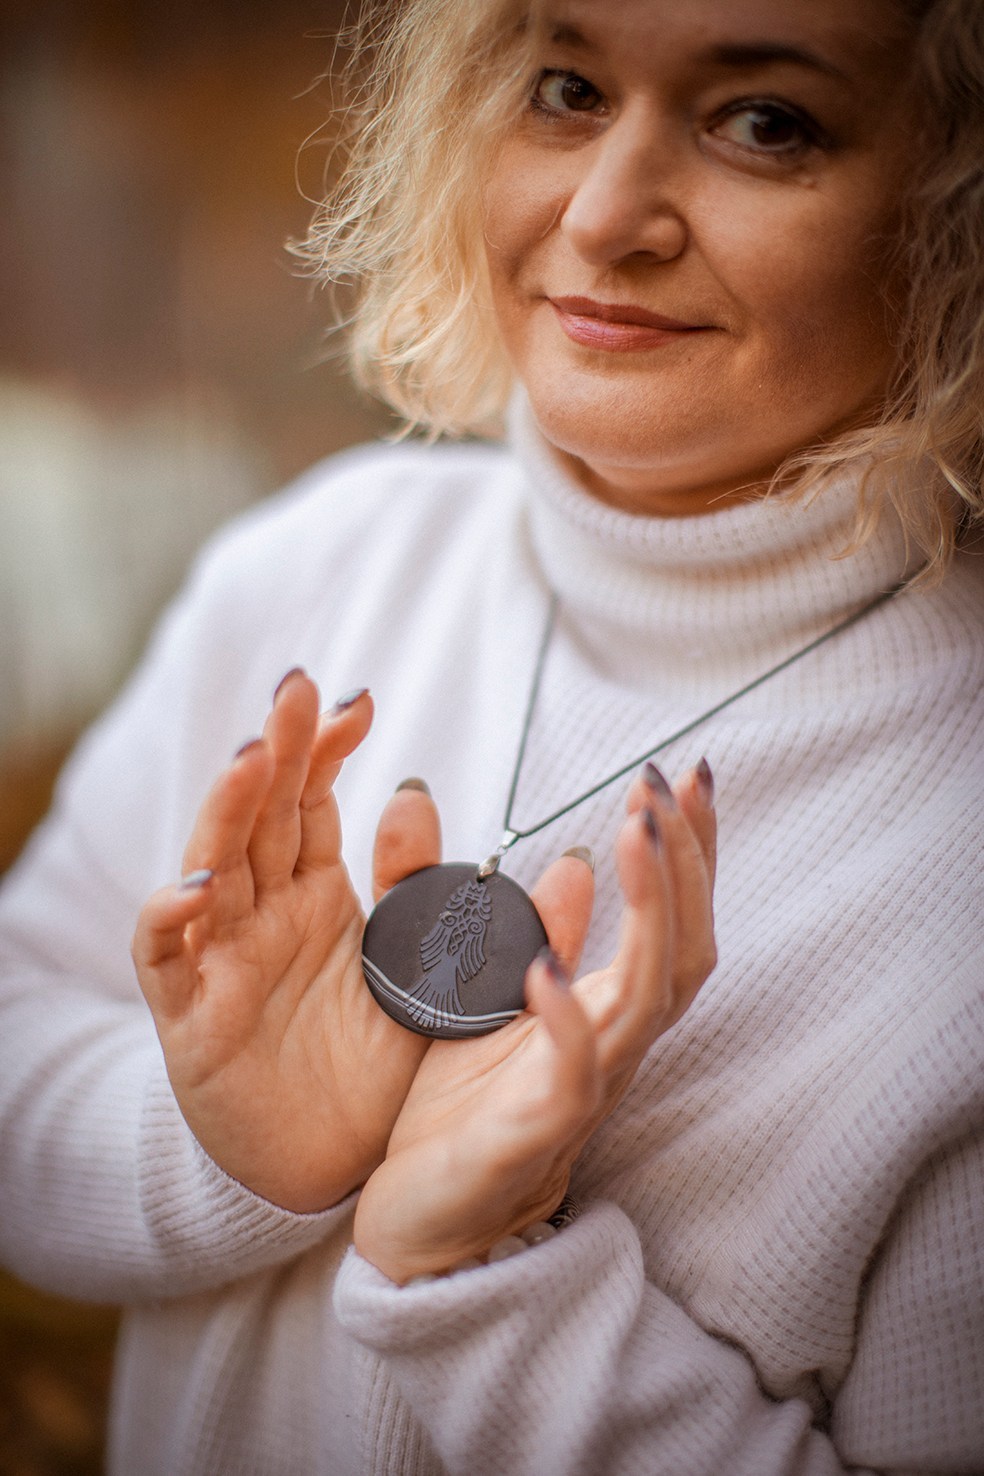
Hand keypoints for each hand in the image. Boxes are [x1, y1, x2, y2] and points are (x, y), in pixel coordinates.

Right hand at [132, 672, 441, 1212]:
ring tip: (254, 759)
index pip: (311, 802)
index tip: (359, 701)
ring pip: (212, 867)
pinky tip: (199, 887)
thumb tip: (423, 791)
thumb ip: (424, 892)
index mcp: (314, 896)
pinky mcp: (193, 1020)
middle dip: (278, 751)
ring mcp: (221, 961)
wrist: (332, 1169)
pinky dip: (171, 920)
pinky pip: (168, 960)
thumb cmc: (368, 1065)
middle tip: (297, 687)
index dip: (326, 750)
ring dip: (228, 812)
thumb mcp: (414, 970)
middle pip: (261, 817)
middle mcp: (262, 915)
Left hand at [353, 763, 716, 1281]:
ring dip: (650, 909)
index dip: (690, 851)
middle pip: (683, 948)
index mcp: (604, 1011)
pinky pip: (570, 1074)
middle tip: (667, 783)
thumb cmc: (463, 1112)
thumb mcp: (493, 1003)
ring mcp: (583, 1087)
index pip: (672, 921)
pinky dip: (566, 1019)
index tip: (689, 776)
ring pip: (647, 995)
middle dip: (684, 861)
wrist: (424, 1221)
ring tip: (634, 832)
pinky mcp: (535, 1130)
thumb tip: (574, 862)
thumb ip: (536, 935)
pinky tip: (546, 966)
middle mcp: (613, 1044)